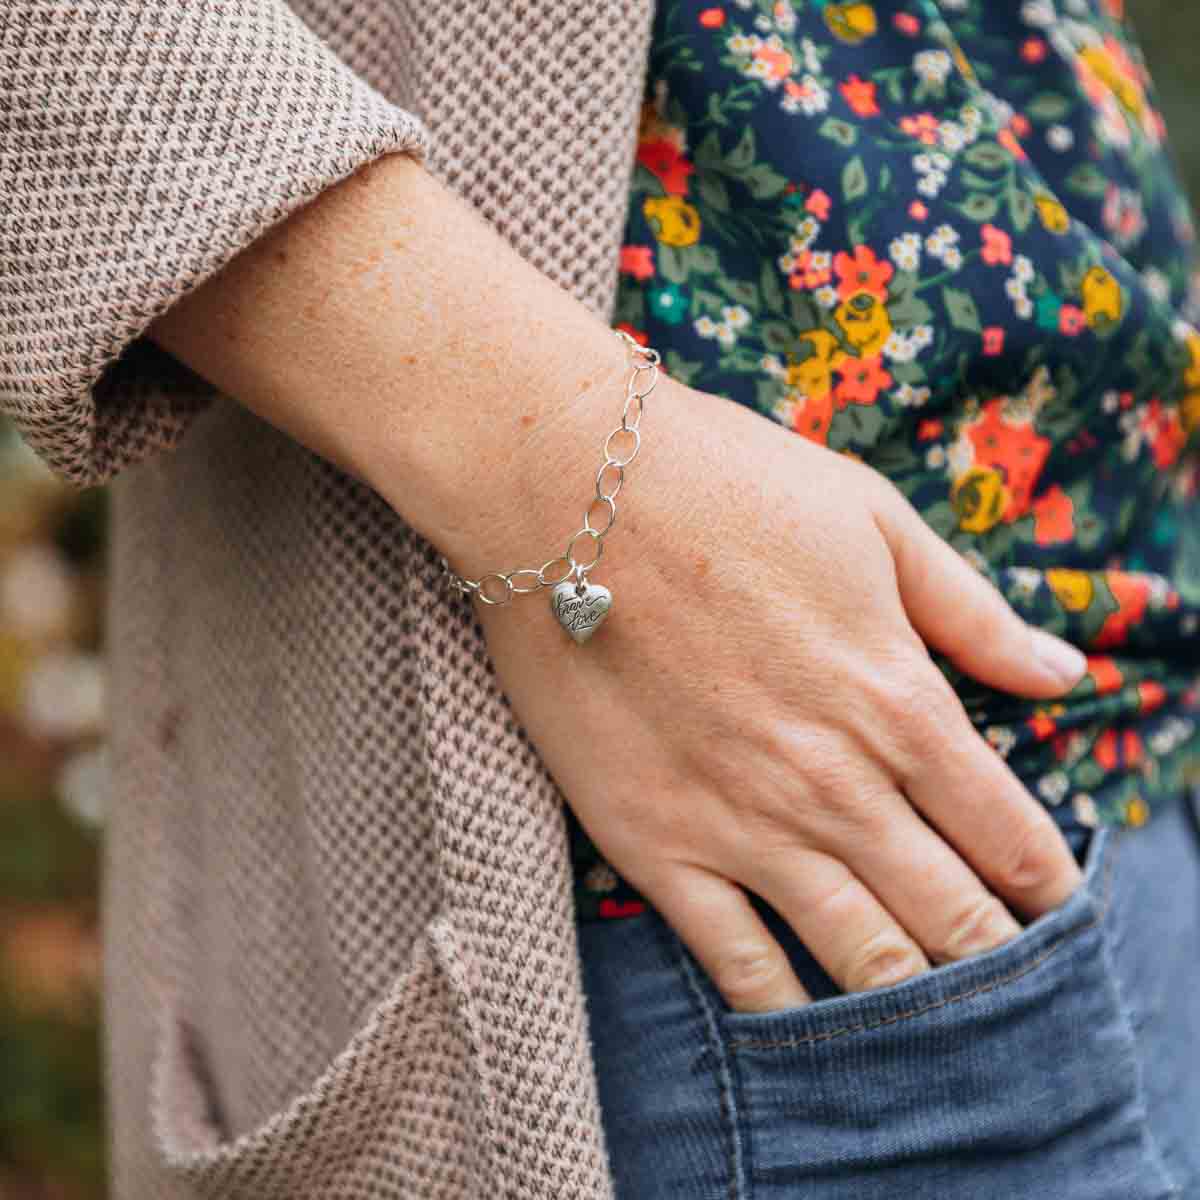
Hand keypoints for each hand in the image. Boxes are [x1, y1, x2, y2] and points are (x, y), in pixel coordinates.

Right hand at [469, 373, 1087, 1012]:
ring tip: (933, 1016)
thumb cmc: (725, 487)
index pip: (1010, 834)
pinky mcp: (654, 844)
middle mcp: (834, 783)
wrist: (566, 496)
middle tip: (1007, 977)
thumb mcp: (873, 521)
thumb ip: (971, 610)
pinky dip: (787, 1008)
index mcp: (899, 700)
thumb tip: (1063, 671)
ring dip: (914, 998)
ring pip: (861, 956)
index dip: (1047, 886)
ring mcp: (742, 824)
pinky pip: (736, 963)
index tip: (1052, 907)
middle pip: (952, 914)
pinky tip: (811, 1022)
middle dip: (995, 955)